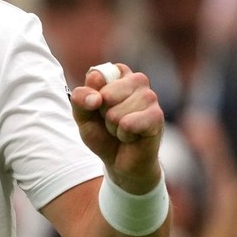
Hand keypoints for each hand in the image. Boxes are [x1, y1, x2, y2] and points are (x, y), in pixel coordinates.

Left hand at [70, 63, 164, 192]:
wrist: (120, 162)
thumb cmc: (103, 134)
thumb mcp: (82, 116)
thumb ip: (80, 99)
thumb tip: (96, 98)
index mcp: (119, 73)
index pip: (95, 76)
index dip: (91, 98)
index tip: (98, 108)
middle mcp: (137, 80)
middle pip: (105, 94)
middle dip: (103, 114)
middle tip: (113, 122)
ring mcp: (150, 97)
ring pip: (115, 112)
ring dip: (114, 127)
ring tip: (123, 130)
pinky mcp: (157, 115)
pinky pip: (127, 124)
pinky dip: (124, 135)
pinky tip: (132, 136)